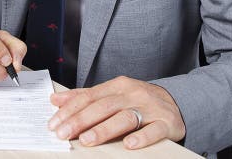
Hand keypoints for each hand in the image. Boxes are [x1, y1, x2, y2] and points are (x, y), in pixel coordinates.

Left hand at [48, 76, 185, 149]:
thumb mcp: (114, 93)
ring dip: (104, 129)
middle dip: (80, 120)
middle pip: (103, 106)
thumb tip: (56, 100)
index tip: (54, 123)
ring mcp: (149, 108)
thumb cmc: (139, 100)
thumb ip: (86, 97)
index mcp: (118, 86)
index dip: (70, 109)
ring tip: (87, 139)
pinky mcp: (166, 123)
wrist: (177, 102)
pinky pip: (153, 130)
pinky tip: (129, 144)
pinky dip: (141, 137)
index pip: (90, 96)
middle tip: (63, 133)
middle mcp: (132, 94)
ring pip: (125, 117)